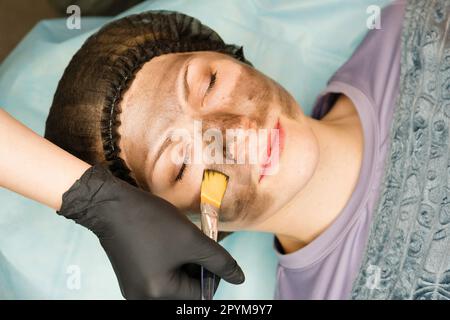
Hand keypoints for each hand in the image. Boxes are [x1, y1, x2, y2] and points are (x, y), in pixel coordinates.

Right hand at [58, 165, 244, 298]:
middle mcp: (143, 298)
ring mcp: (135, 289)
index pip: (200, 295)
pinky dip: (171, 262)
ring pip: (174, 282)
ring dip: (185, 264)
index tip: (211, 250)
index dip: (213, 273)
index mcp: (158, 294)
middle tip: (198, 243)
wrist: (110, 205)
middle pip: (185, 291)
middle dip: (197, 268)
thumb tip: (239, 278)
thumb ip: (219, 261)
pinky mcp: (131, 276)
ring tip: (183, 240)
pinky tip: (170, 242)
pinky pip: (159, 276)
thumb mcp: (192, 240)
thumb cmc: (151, 222)